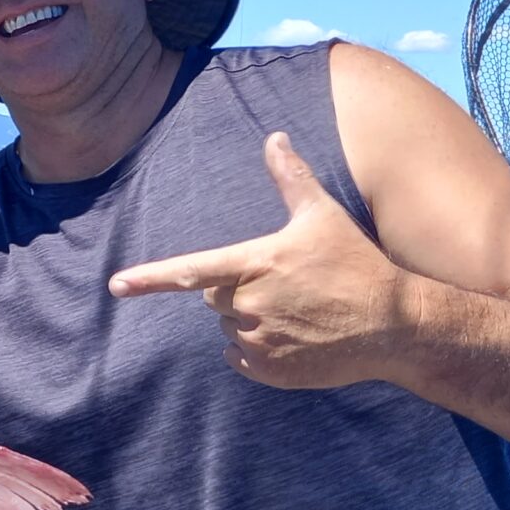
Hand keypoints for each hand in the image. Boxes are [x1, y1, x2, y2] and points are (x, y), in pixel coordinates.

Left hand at [107, 132, 409, 390]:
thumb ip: (290, 178)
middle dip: (237, 289)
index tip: (115, 285)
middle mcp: (250, 306)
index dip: (150, 279)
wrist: (394, 324)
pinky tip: (292, 337)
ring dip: (248, 320)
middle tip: (283, 285)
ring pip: (228, 329)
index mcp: (256, 266)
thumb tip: (274, 137)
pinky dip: (255, 350)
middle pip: (215, 297)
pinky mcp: (270, 372)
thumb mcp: (321, 216)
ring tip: (295, 311)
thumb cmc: (354, 264)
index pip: (192, 272)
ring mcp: (259, 342)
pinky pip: (239, 359)